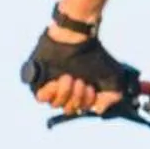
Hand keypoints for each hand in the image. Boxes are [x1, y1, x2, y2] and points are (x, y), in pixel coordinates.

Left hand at [23, 28, 139, 115]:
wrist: (76, 38)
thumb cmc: (94, 55)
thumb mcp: (112, 78)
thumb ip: (112, 97)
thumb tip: (98, 109)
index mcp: (78, 91)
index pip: (80, 109)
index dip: (86, 102)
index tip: (91, 87)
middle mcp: (64, 89)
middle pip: (68, 109)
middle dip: (77, 97)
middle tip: (80, 81)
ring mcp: (50, 85)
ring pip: (55, 104)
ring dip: (66, 92)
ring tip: (69, 77)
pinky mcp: (36, 80)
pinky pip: (41, 98)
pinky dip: (52, 92)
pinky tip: (58, 80)